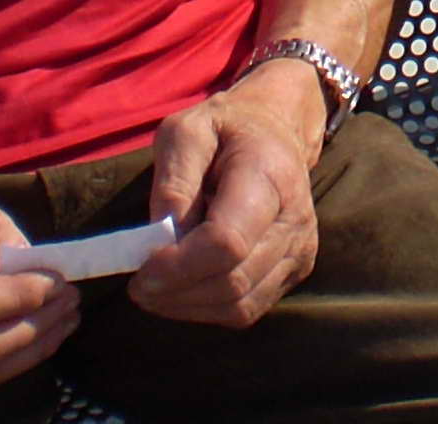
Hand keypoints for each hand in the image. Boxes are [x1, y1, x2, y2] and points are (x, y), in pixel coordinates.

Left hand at [129, 72, 325, 327]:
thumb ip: (173, 181)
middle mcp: (294, 217)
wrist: (276, 131)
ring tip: (157, 287)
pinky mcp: (295, 269)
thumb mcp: (186, 132)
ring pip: (239, 306)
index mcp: (268, 174)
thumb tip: (162, 237)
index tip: (140, 269)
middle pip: (233, 281)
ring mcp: (300, 248)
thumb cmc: (225, 129)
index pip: (227, 241)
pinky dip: (208, 309)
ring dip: (188, 306)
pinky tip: (185, 288)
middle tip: (138, 285)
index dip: (179, 266)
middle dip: (176, 292)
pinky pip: (247, 309)